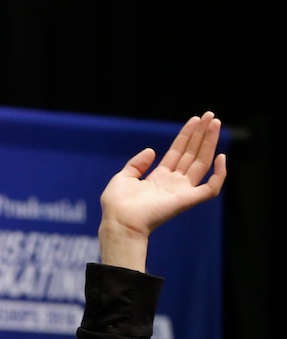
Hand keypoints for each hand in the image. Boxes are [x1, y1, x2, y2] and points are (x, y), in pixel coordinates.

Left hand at [98, 111, 226, 269]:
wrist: (120, 222)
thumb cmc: (117, 205)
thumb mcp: (123, 177)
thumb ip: (136, 164)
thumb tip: (152, 151)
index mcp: (158, 179)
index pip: (178, 153)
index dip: (186, 136)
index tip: (195, 120)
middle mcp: (172, 184)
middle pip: (192, 154)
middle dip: (202, 134)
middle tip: (210, 115)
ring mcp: (181, 192)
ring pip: (202, 163)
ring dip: (210, 143)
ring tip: (215, 122)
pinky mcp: (188, 200)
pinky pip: (211, 188)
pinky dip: (219, 174)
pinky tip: (221, 156)